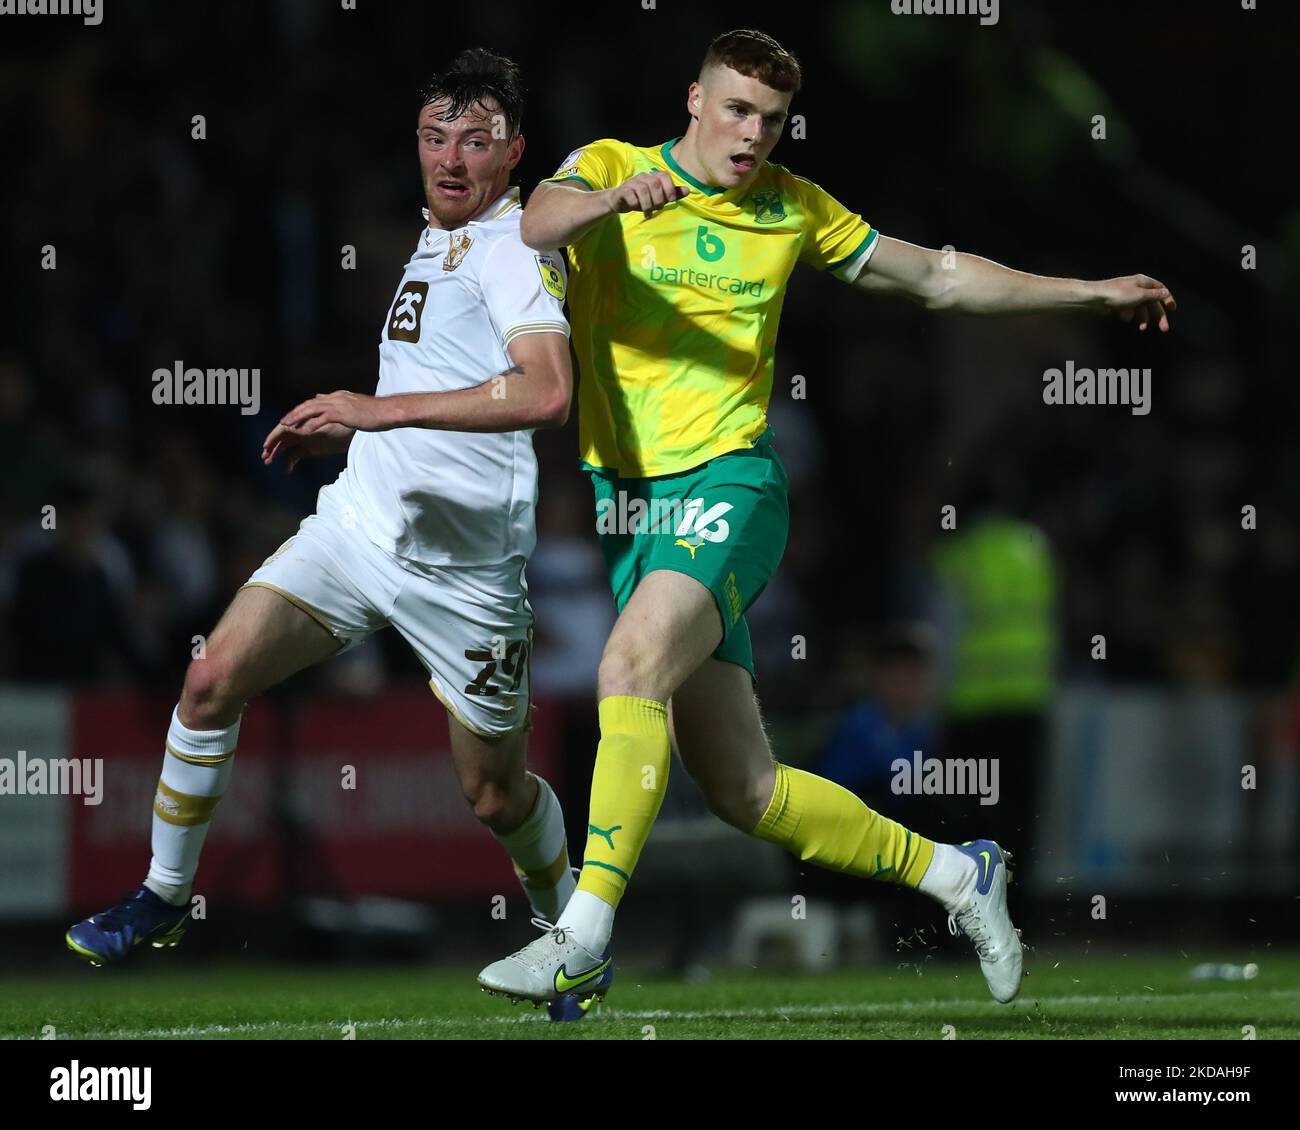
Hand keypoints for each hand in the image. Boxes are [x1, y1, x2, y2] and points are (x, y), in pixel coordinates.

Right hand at [261, 419, 353, 471]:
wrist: (353, 433)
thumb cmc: (340, 425)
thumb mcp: (325, 425)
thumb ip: (309, 426)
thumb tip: (293, 426)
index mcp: (302, 423)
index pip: (283, 429)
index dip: (273, 437)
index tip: (266, 445)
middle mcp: (300, 431)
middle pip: (281, 439)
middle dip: (271, 447)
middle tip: (264, 456)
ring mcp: (304, 440)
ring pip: (285, 448)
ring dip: (276, 454)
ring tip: (267, 462)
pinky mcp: (309, 450)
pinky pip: (295, 456)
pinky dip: (290, 462)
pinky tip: (287, 470)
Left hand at [280, 390, 397, 432]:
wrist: (388, 412)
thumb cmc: (375, 412)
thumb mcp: (354, 406)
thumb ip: (339, 403)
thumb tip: (325, 399)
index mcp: (337, 397)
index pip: (314, 402)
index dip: (301, 410)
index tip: (291, 418)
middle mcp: (335, 398)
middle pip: (308, 404)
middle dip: (294, 413)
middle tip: (282, 422)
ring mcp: (338, 404)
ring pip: (311, 409)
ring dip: (297, 417)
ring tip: (286, 426)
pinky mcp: (343, 413)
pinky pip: (322, 418)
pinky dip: (311, 424)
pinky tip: (303, 431)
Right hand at [607, 171, 689, 217]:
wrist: (619, 200)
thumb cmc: (641, 199)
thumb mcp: (658, 197)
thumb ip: (672, 194)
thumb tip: (688, 190)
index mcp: (653, 176)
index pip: (664, 176)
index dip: (669, 187)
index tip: (670, 200)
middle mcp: (643, 177)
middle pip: (655, 184)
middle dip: (659, 199)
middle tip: (657, 208)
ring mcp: (632, 182)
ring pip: (643, 190)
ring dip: (648, 204)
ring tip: (648, 213)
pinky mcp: (623, 191)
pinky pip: (631, 195)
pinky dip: (636, 204)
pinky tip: (637, 209)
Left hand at [1093, 274, 1176, 331]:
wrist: (1095, 299)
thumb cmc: (1118, 294)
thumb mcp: (1140, 294)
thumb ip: (1154, 295)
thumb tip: (1165, 293)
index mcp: (1143, 282)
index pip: (1160, 289)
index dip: (1167, 299)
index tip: (1173, 309)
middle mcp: (1137, 288)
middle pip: (1152, 303)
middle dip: (1158, 316)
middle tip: (1164, 329)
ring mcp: (1128, 297)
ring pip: (1141, 309)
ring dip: (1143, 319)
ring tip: (1142, 328)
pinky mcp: (1119, 305)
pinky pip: (1129, 312)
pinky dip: (1128, 315)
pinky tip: (1122, 316)